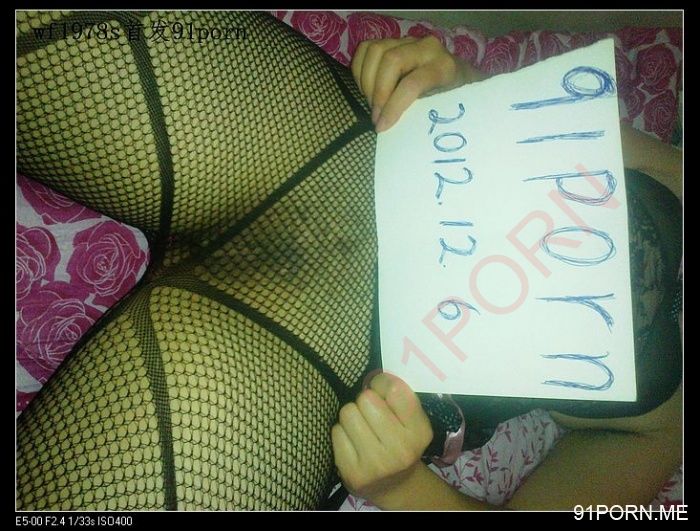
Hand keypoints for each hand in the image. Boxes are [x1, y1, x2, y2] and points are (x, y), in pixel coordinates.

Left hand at [331, 372, 432, 505]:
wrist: (395, 487)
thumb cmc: (401, 442)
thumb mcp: (412, 421)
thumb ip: (398, 396)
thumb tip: (374, 376)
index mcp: (419, 431)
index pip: (395, 389)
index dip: (382, 383)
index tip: (382, 392)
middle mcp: (401, 450)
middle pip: (366, 399)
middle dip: (365, 402)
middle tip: (371, 415)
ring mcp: (376, 464)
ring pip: (348, 412)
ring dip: (352, 416)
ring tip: (361, 428)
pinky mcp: (353, 473)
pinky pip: (336, 432)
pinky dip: (341, 433)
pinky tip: (353, 444)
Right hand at [351, 36, 485, 131]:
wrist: (457, 76)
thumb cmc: (450, 98)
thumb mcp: (443, 109)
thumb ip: (421, 114)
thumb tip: (394, 131)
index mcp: (443, 66)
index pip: (412, 83)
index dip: (393, 106)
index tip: (382, 126)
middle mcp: (426, 47)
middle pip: (390, 60)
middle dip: (377, 92)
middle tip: (376, 116)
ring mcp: (408, 41)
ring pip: (375, 51)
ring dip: (366, 81)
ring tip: (371, 104)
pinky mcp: (393, 41)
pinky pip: (366, 49)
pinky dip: (360, 71)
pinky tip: (366, 89)